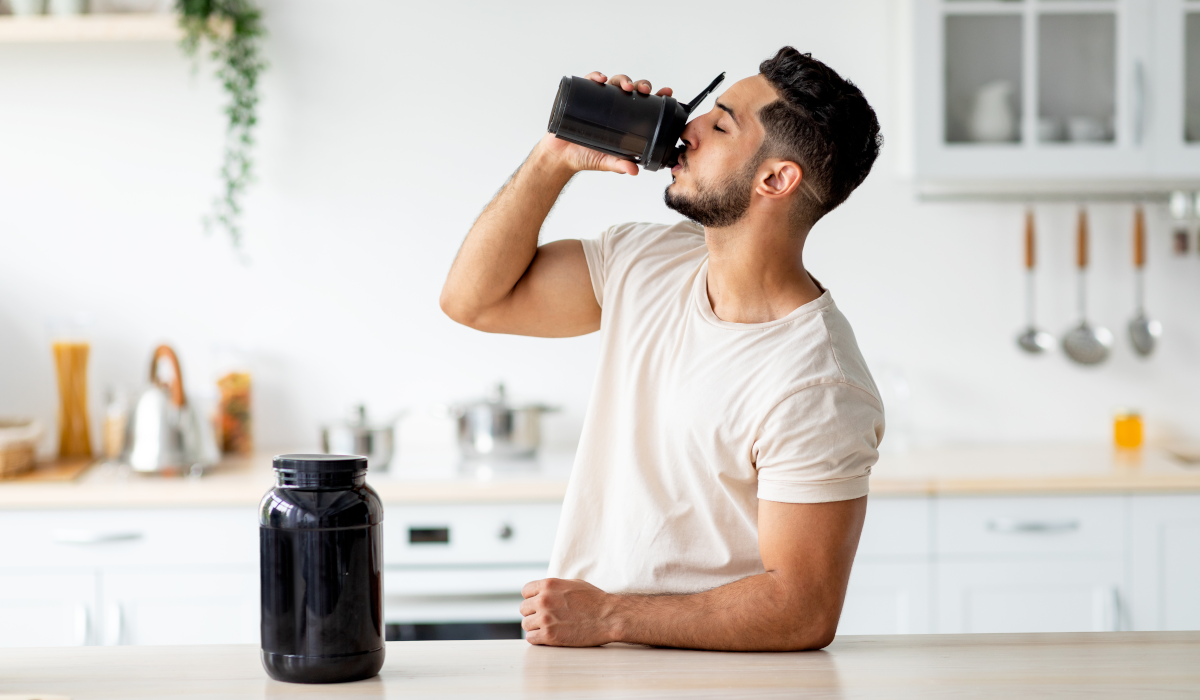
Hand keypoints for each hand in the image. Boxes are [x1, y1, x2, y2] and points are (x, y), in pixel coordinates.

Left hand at [519, 577, 617, 646]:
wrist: (609, 617)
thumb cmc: (595, 600)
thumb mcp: (572, 584)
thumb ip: (554, 588)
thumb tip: (542, 592)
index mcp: (548, 585)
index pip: (525, 592)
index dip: (532, 599)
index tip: (539, 605)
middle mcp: (543, 600)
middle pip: (523, 609)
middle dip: (533, 613)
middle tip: (546, 619)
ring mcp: (545, 618)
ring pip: (526, 624)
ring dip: (535, 627)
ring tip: (549, 628)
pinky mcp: (549, 635)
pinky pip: (531, 638)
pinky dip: (538, 639)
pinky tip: (549, 636)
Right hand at [538, 72, 673, 176]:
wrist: (560, 156)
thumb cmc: (585, 156)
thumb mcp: (606, 161)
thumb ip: (619, 164)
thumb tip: (634, 170)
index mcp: (624, 119)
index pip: (644, 104)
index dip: (656, 97)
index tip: (666, 92)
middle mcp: (613, 107)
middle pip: (631, 89)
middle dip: (641, 85)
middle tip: (645, 90)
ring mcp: (597, 100)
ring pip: (614, 82)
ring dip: (623, 79)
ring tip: (625, 86)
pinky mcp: (580, 96)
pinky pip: (589, 81)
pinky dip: (595, 76)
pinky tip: (601, 79)